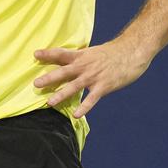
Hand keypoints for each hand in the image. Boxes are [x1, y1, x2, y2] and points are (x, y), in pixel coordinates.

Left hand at [33, 40, 151, 117]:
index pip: (62, 54)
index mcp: (82, 56)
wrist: (131, 52)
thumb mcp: (93, 53)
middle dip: (49, 78)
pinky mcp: (103, 86)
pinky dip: (84, 107)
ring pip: (74, 86)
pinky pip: (91, 99)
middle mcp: (85, 66)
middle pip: (64, 72)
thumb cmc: (112, 53)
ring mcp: (93, 76)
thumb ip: (80, 59)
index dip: (48, 54)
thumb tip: (67, 63)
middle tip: (36, 84)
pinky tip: (76, 115)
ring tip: (49, 103)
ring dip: (61, 94)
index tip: (35, 54)